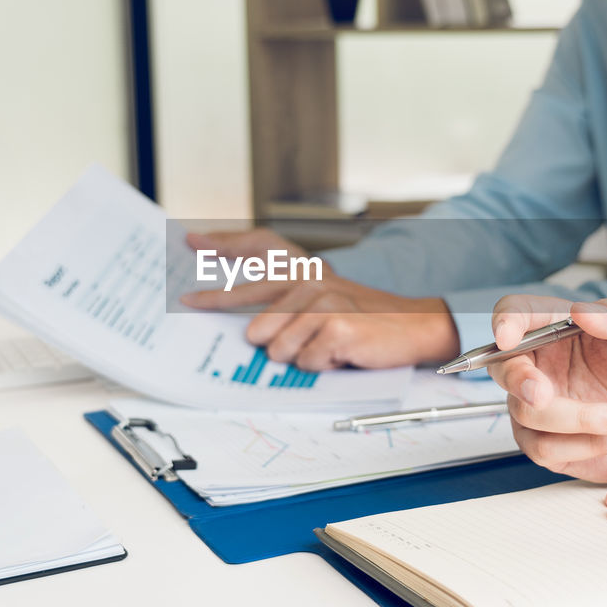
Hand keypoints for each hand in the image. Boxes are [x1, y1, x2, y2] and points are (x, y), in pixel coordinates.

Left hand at [181, 230, 458, 368]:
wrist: (414, 327)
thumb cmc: (364, 322)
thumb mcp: (324, 304)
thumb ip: (287, 307)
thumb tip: (246, 328)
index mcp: (306, 271)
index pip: (259, 247)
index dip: (225, 243)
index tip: (192, 240)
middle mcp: (311, 279)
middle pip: (250, 302)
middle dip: (230, 313)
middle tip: (207, 308)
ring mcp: (323, 301)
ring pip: (276, 346)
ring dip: (296, 357)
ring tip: (320, 350)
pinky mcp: (336, 326)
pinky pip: (305, 361)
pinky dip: (319, 366)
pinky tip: (338, 355)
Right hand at [489, 296, 606, 482]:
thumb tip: (581, 311)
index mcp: (558, 328)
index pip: (515, 313)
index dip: (504, 322)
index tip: (509, 336)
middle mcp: (542, 365)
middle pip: (503, 367)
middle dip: (520, 382)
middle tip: (545, 395)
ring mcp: (543, 406)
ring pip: (528, 414)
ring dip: (579, 421)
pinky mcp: (551, 445)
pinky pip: (544, 449)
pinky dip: (583, 446)